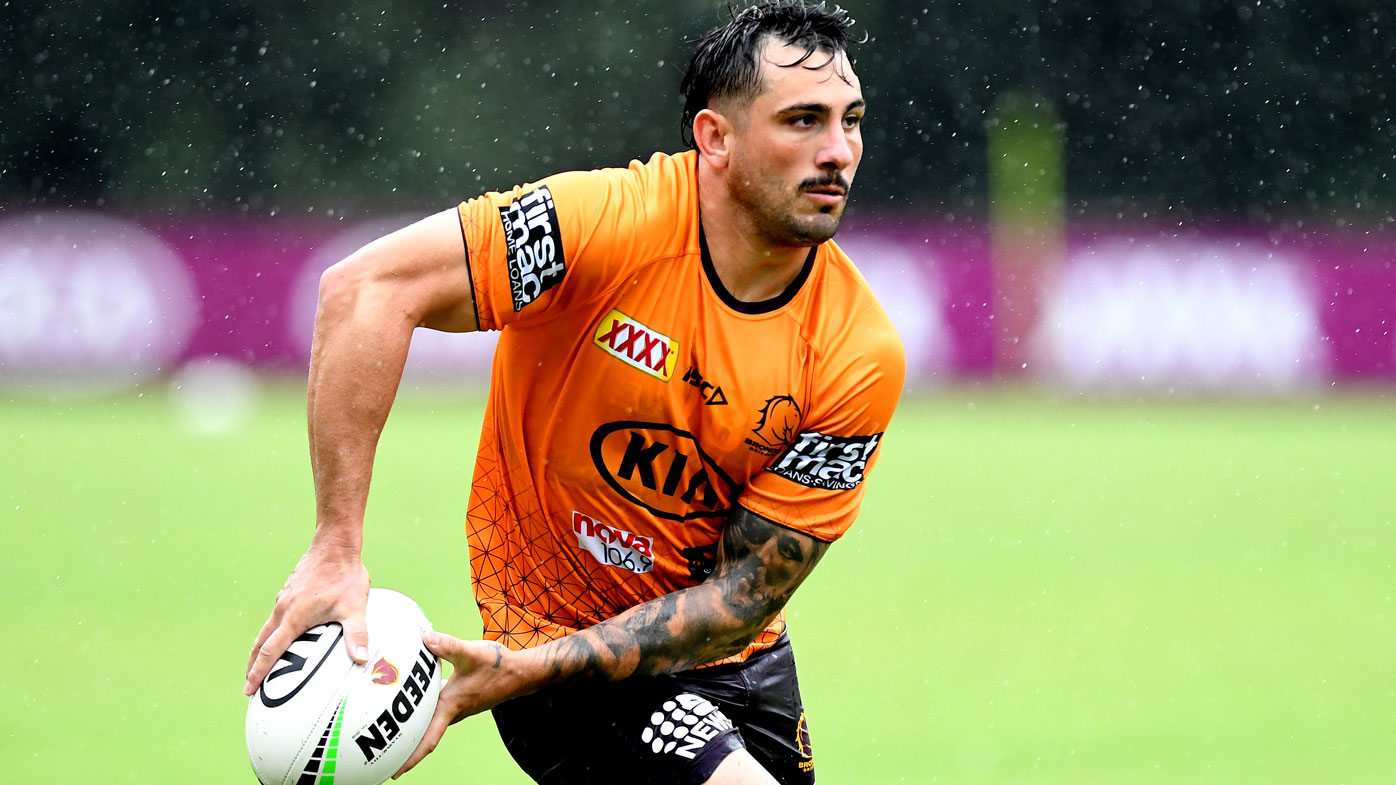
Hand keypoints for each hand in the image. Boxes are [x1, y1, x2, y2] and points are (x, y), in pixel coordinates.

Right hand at [244, 545, 370, 695]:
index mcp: (293, 618)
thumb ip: (357, 635)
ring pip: (266, 629)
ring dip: (260, 649)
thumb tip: (362, 659)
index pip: (269, 651)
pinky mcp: (289, 591)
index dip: (258, 673)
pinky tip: (281, 636)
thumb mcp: (355, 608)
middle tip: (249, 687)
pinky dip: (271, 633)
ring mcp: (284, 599)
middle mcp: (283, 609)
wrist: (335, 545)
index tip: (249, 689)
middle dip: (253, 666)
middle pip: (260, 643)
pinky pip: (276, 617)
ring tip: (258, 665)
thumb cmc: (345, 576)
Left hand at [393, 632, 529, 777]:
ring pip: (430, 722)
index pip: (428, 739)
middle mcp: (452, 711)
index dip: (411, 757)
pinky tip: (414, 696)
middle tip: (383, 753)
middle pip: (424, 735)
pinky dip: (423, 708)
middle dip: (405, 746)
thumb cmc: (498, 667)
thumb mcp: (471, 653)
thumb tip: (424, 638)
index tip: (394, 771)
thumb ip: (447, 646)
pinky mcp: (460, 698)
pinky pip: (436, 708)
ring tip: (393, 728)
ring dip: (414, 728)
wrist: (520, 672)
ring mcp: (456, 706)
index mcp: (451, 706)